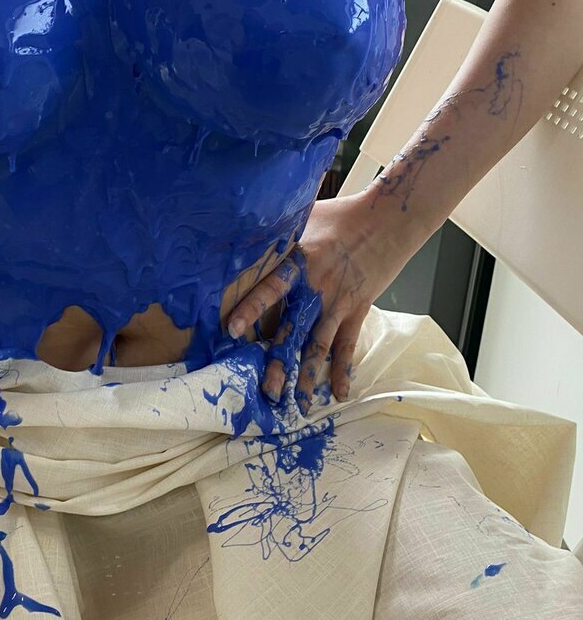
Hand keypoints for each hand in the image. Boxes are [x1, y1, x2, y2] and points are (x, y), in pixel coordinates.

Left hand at [223, 192, 406, 413]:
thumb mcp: (302, 216)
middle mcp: (317, 288)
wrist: (388, 220)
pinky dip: (343, 370)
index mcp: (300, 262)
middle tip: (266, 391)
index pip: (271, 288)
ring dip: (307, 377)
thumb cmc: (341, 215)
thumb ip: (276, 233)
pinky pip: (347, 346)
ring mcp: (338, 303)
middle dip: (279, 363)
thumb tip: (242, 232)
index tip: (232, 329)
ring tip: (296, 405)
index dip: (252, 308)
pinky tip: (338, 393)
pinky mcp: (357, 310)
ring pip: (319, 347)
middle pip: (294, 331)